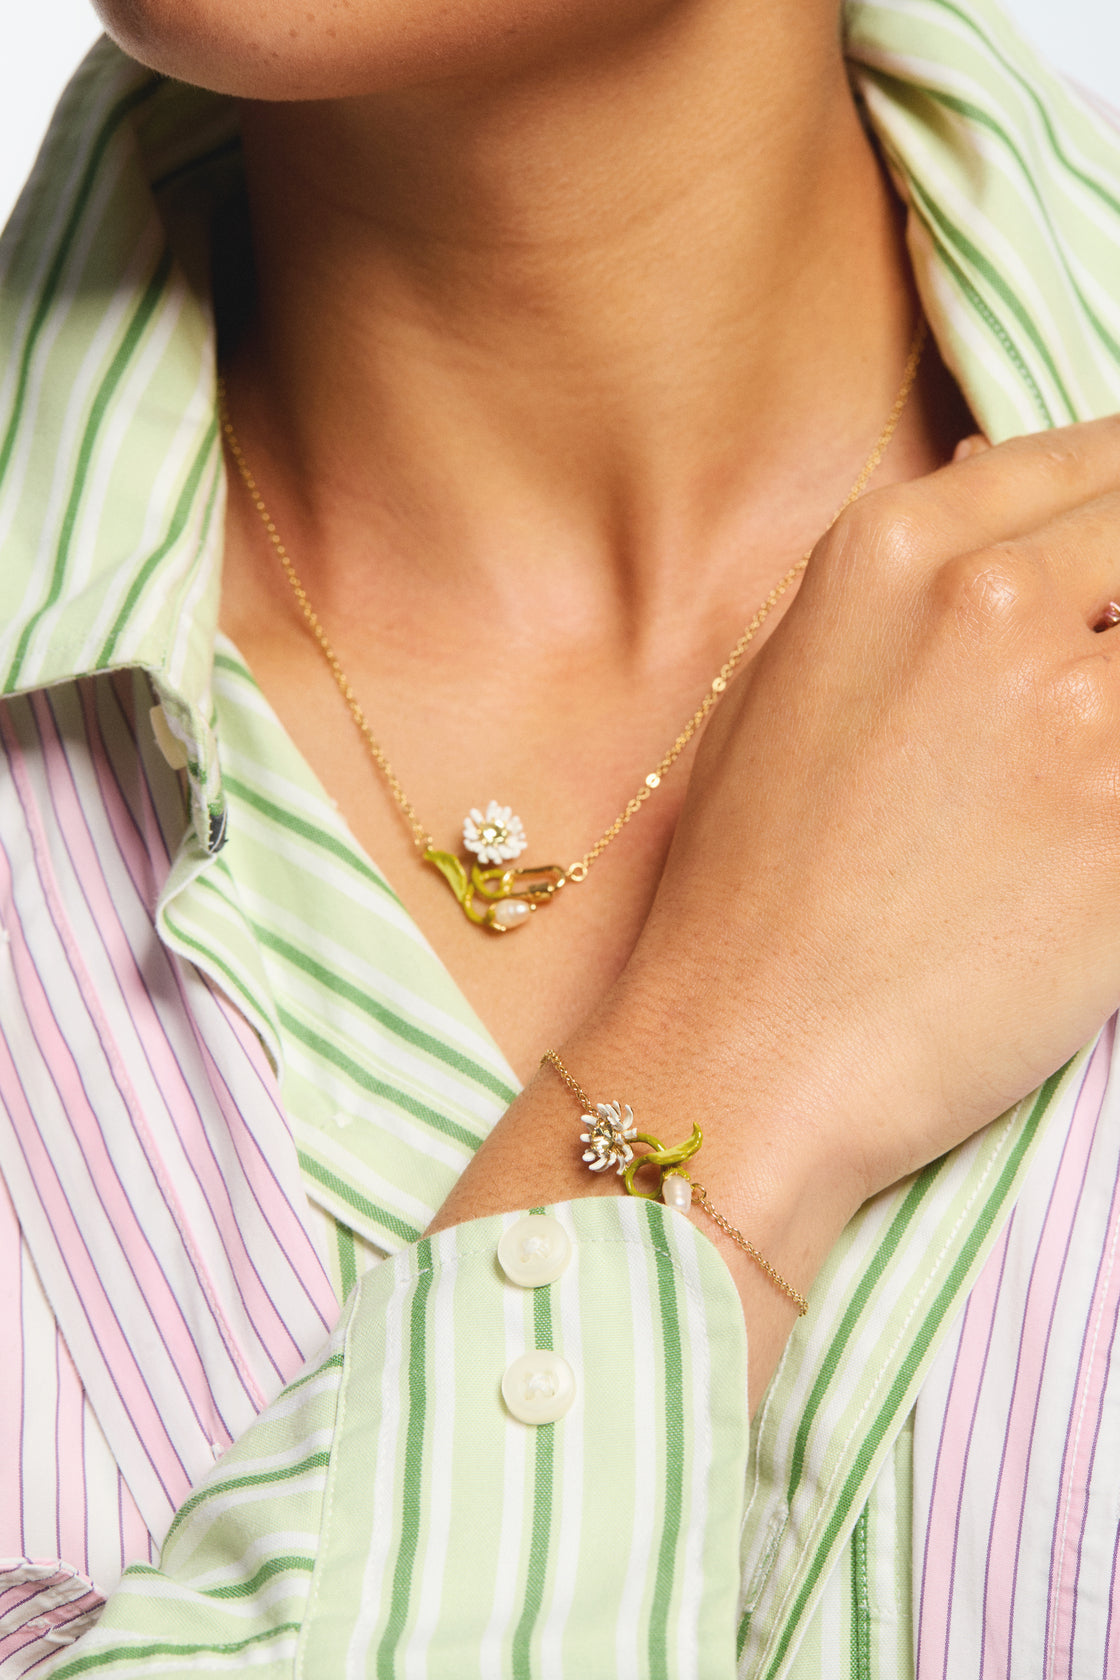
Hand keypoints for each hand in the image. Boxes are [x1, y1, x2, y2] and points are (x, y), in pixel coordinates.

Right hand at [434, 415, 1119, 1404]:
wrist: (748, 1055)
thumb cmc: (747, 886)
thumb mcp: (780, 683)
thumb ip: (898, 581)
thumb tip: (987, 484)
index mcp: (890, 549)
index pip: (1093, 458)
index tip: (1119, 580)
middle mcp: (990, 598)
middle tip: (1096, 698)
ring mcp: (1077, 706)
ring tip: (1077, 780)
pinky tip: (1093, 840)